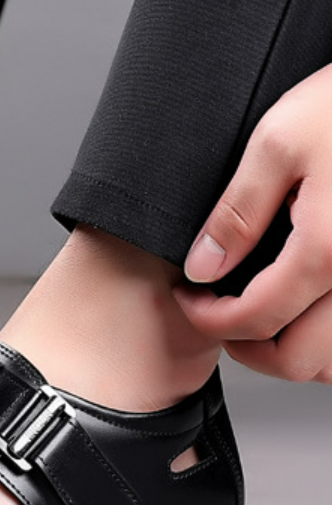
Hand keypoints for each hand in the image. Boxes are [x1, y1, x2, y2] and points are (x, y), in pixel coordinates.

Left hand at [173, 64, 331, 383]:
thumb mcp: (279, 143)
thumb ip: (237, 213)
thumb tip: (202, 267)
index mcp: (328, 251)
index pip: (254, 320)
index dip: (207, 320)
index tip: (187, 299)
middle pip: (299, 361)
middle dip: (246, 348)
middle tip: (217, 315)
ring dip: (295, 351)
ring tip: (259, 313)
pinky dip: (328, 335)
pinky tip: (307, 304)